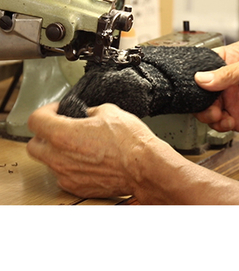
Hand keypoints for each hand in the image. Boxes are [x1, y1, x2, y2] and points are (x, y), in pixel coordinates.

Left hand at [27, 102, 164, 198]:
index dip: (46, 111)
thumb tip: (88, 115)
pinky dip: (71, 167)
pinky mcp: (78, 187)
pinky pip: (65, 175)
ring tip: (80, 145)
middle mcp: (59, 158)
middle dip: (45, 135)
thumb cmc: (130, 142)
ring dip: (59, 152)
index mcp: (63, 135)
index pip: (35, 120)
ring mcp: (67, 176)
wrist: (145, 167)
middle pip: (34, 145)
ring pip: (50, 162)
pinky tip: (90, 160)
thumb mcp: (110, 112)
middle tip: (61, 127)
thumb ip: (91, 111)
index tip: (57, 110)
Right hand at [195, 40, 238, 136]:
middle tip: (207, 102)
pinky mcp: (236, 117)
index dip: (199, 72)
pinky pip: (217, 122)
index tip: (196, 82)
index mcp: (235, 58)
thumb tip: (202, 78)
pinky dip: (217, 123)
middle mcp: (231, 78)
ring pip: (207, 106)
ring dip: (207, 112)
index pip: (207, 63)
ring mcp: (233, 99)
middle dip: (201, 96)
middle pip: (203, 88)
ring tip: (216, 113)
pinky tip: (227, 121)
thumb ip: (227, 73)